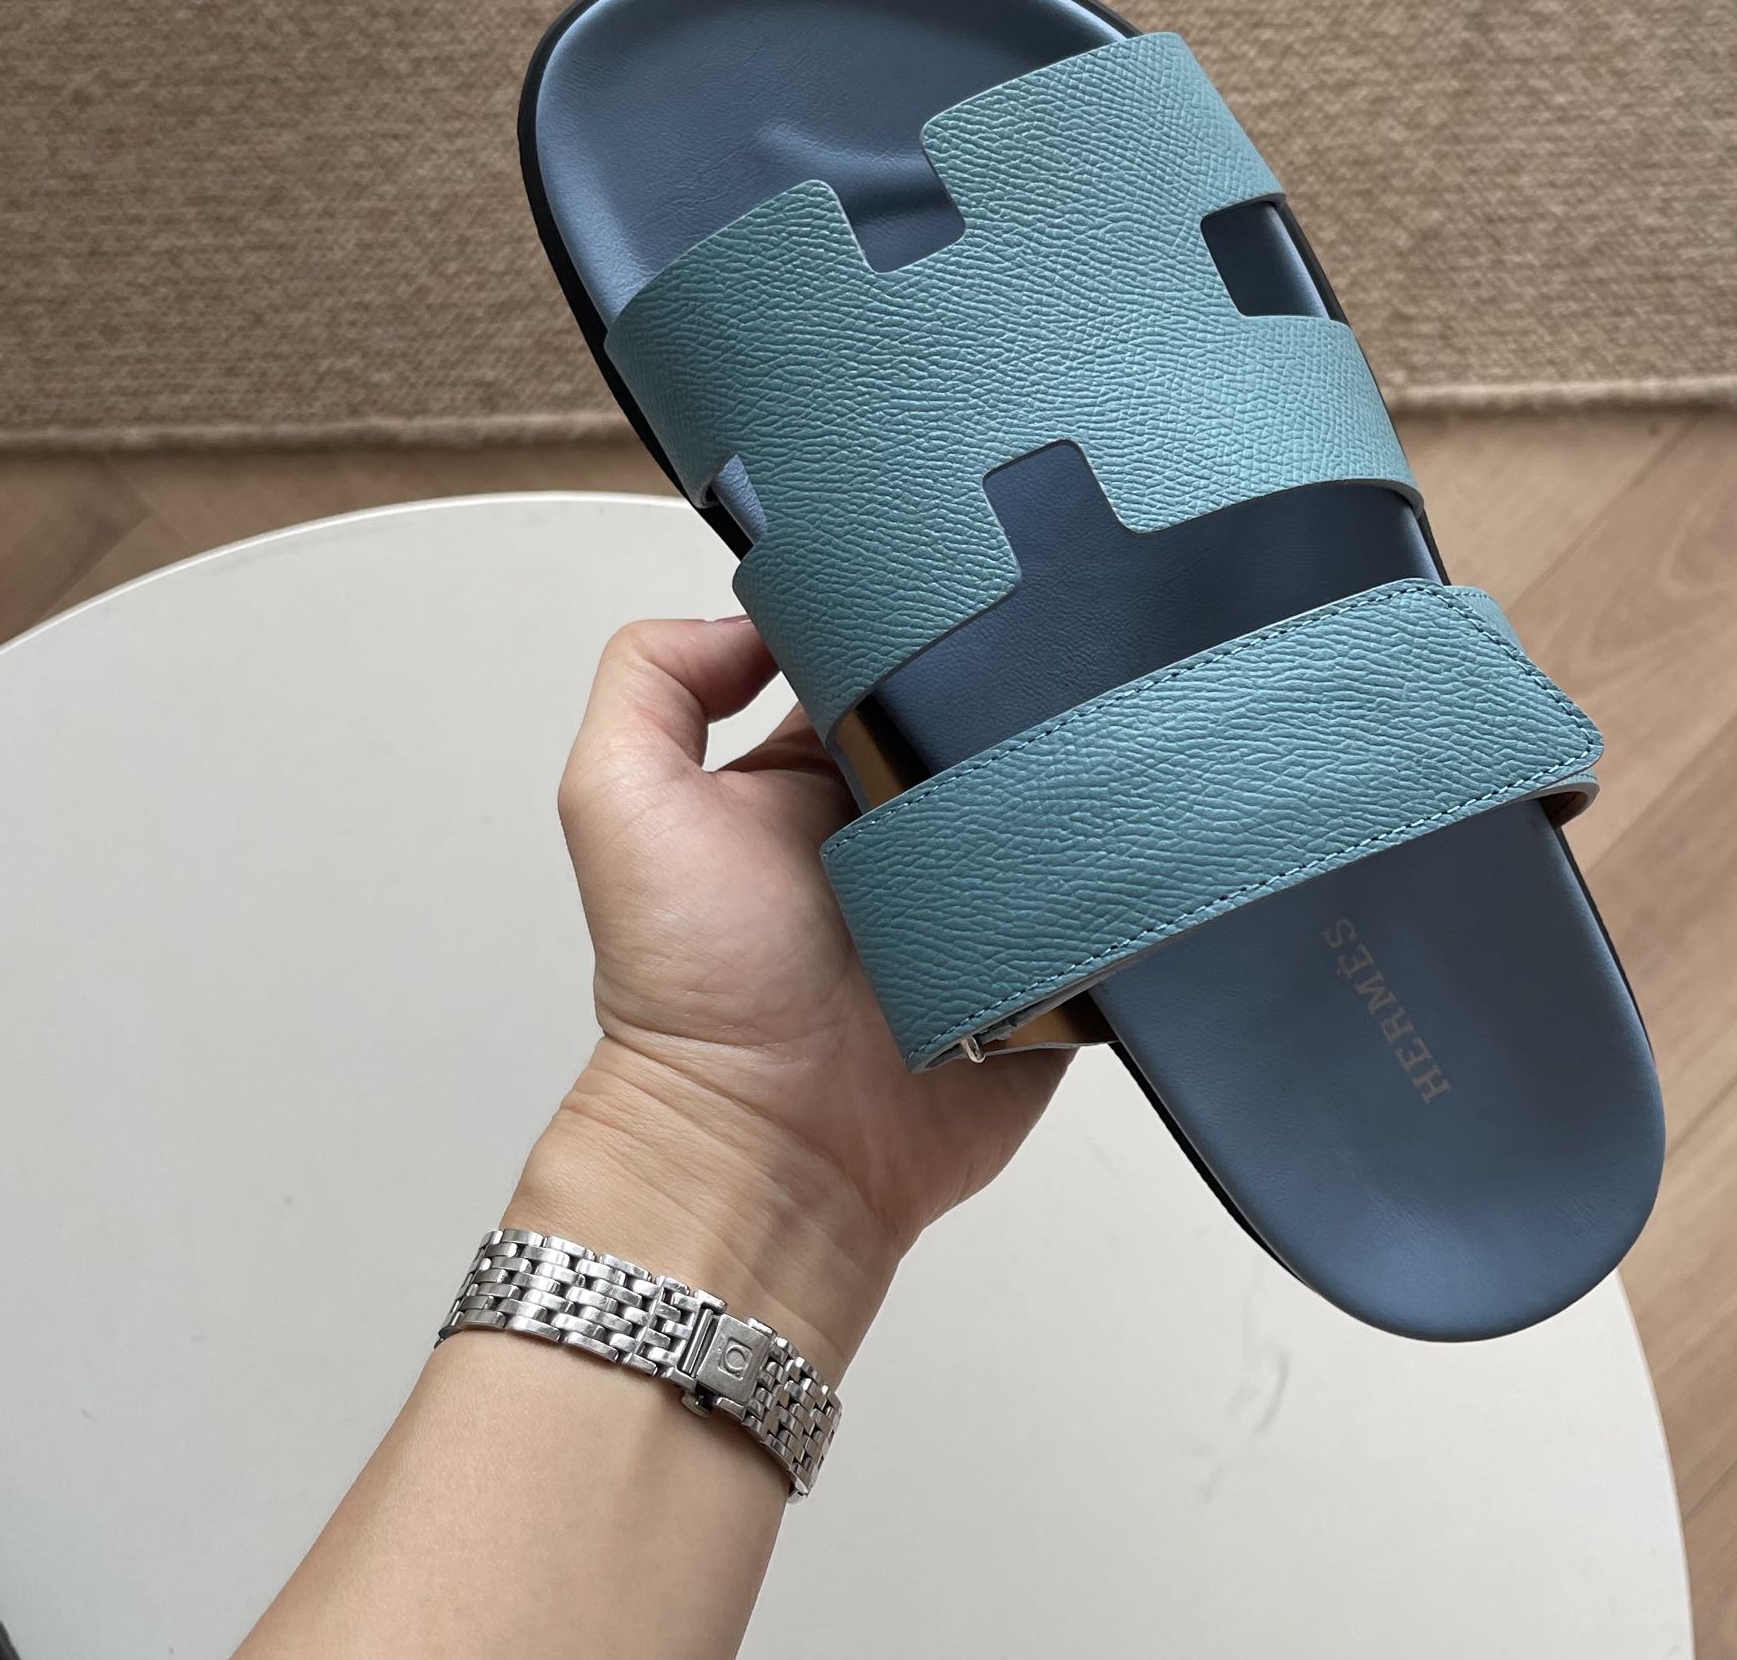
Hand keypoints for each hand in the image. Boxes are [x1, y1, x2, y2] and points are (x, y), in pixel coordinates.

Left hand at [513, 617, 1065, 1375]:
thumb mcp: (618, 802)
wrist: (775, 1147)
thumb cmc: (692, 995)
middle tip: (1014, 683)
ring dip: (1070, 778)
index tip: (937, 589)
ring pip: (1056, 795)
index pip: (879, 658)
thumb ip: (653, 680)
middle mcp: (900, 819)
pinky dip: (1118, 874)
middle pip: (980, 715)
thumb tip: (756, 616)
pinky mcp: (1045, 956)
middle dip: (1006, 690)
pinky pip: (1108, 896)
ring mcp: (979, 887)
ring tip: (1061, 767)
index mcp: (812, 769)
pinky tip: (1117, 843)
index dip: (905, 621)